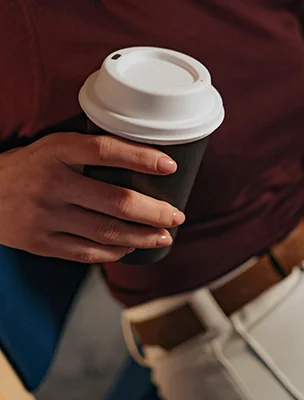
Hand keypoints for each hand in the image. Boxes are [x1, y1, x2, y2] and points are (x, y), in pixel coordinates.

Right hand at [0, 133, 184, 262]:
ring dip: (142, 237)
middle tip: (177, 215)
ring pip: (106, 232)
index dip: (141, 158)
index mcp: (56, 152)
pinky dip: (115, 251)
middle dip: (155, 212)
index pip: (105, 150)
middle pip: (116, 201)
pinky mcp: (41, 243)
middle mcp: (52, 183)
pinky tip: (132, 247)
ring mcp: (46, 217)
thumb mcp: (55, 147)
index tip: (170, 165)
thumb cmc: (31, 166)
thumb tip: (144, 161)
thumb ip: (90, 152)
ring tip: (164, 236)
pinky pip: (87, 252)